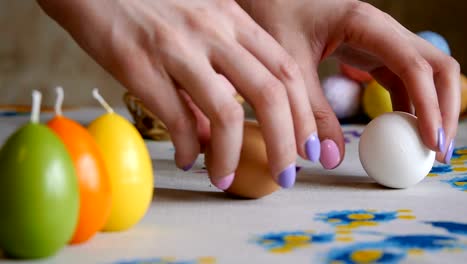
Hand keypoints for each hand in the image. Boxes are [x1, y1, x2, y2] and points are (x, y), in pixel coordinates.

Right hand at [37, 0, 320, 188]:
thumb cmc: (147, 3)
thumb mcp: (197, 24)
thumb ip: (216, 74)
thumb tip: (212, 135)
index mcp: (232, 19)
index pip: (286, 70)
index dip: (304, 114)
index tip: (307, 147)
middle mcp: (213, 30)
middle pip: (270, 93)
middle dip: (285, 143)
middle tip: (286, 175)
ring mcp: (178, 47)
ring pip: (226, 111)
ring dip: (232, 155)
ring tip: (226, 179)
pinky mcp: (140, 64)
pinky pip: (175, 118)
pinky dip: (187, 147)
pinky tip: (188, 159)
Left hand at [237, 0, 459, 164]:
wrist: (270, 2)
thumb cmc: (275, 22)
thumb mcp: (290, 69)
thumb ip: (310, 112)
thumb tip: (331, 157)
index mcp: (365, 24)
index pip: (413, 66)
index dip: (429, 107)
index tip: (432, 143)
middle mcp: (382, 30)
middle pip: (437, 67)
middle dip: (443, 108)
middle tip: (438, 152)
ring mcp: (381, 42)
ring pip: (425, 74)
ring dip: (431, 110)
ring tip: (425, 149)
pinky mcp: (373, 54)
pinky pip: (403, 81)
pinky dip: (409, 106)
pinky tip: (400, 132)